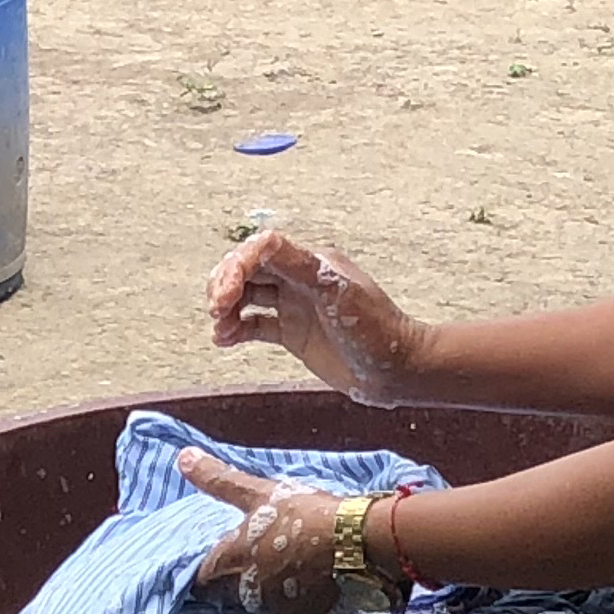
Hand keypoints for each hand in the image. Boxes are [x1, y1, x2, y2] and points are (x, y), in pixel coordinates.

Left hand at [184, 448, 387, 613]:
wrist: (355, 542)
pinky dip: (289, 605)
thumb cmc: (302, 513)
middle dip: (232, 582)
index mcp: (227, 563)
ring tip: (279, 571)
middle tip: (252, 560)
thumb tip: (183, 457)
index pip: (198, 580)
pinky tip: (301, 587)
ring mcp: (271, 611)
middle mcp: (243, 593)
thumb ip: (218, 480)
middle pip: (224, 596)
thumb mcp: (259, 491)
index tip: (218, 557)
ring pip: (254, 607)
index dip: (205, 569)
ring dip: (260, 594)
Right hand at [205, 232, 431, 405]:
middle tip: (217, 310)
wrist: (397, 370)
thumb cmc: (376, 330)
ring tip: (220, 329)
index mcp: (310, 262)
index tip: (225, 296)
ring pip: (246, 297)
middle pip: (247, 270)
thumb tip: (260, 242)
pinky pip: (254, 325)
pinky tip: (224, 340)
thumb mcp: (337, 292)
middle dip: (224, 286)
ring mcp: (294, 306)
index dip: (235, 268)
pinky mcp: (292, 333)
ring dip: (226, 309)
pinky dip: (235, 330)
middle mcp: (299, 280)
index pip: (259, 251)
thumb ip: (299, 266)